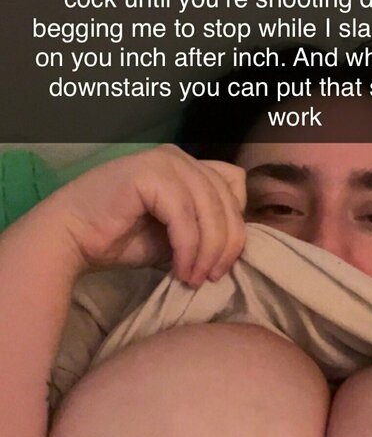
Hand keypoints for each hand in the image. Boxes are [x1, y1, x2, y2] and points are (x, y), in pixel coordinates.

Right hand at [50, 144, 246, 286]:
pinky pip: (185, 217)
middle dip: (226, 245)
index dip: (236, 224)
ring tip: (195, 278)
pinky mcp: (150, 174)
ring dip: (208, 251)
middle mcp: (179, 157)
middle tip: (212, 278)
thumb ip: (203, 228)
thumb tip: (234, 246)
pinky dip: (188, 249)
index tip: (221, 260)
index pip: (234, 186)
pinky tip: (180, 270)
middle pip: (228, 199)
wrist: (70, 238)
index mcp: (187, 165)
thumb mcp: (175, 234)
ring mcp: (165, 161)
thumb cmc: (118, 238)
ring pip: (211, 209)